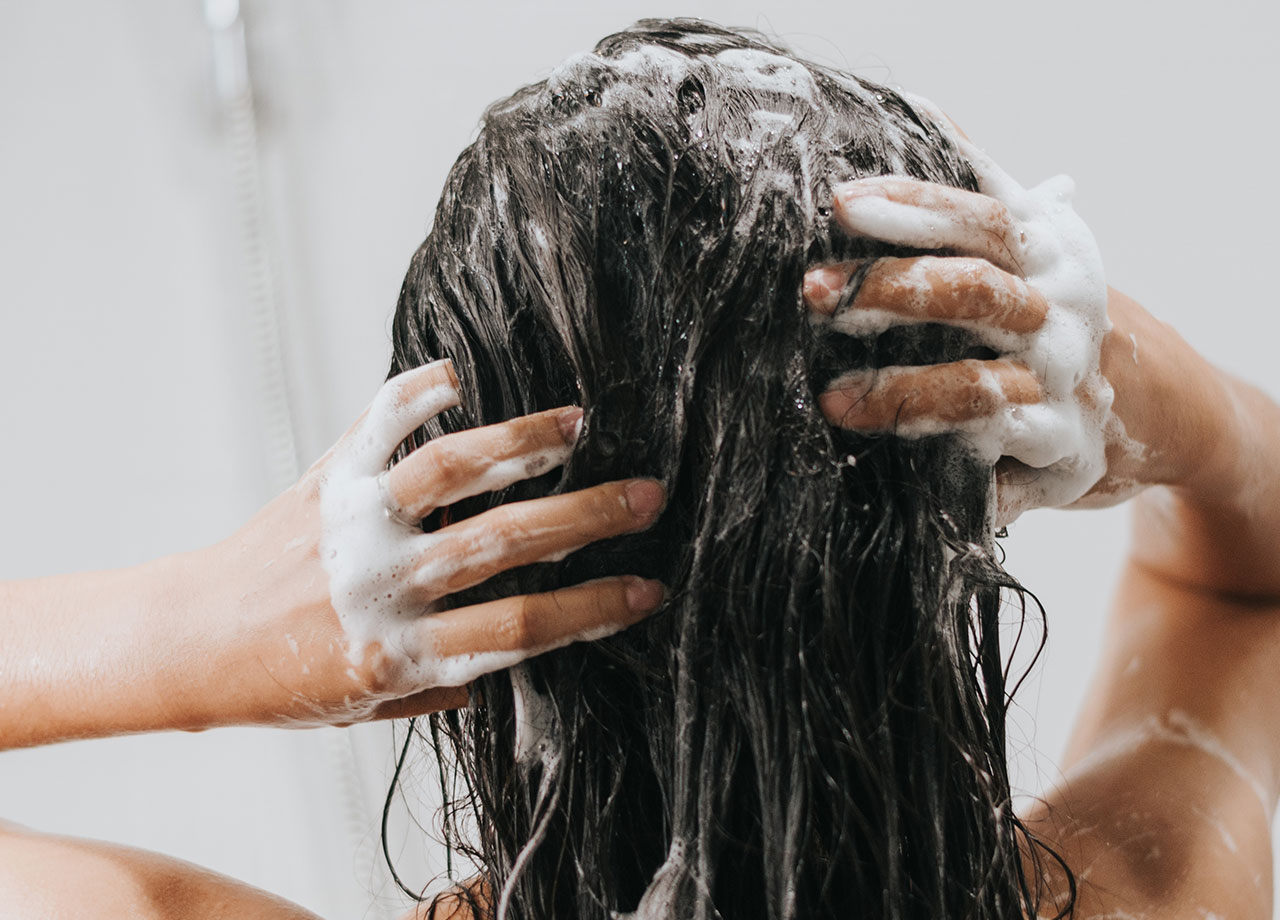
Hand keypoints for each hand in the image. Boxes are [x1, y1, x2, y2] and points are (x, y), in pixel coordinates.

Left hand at [194, 360, 664, 727]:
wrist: (193, 642)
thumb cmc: (289, 682)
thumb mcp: (374, 707)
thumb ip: (450, 679)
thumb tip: (532, 640)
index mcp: (397, 651)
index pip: (520, 628)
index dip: (595, 607)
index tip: (648, 589)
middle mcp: (378, 583)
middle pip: (502, 541)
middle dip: (587, 516)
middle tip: (646, 497)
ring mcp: (351, 523)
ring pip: (449, 469)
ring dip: (522, 442)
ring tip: (581, 424)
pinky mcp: (325, 478)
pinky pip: (380, 421)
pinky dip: (423, 391)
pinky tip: (465, 374)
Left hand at [805, 135, 1207, 523]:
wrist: (1141, 396)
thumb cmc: (1047, 305)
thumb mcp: (1030, 238)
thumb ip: (978, 182)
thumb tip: (920, 109)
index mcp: (1050, 252)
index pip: (980, 219)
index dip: (913, 208)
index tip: (840, 203)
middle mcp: (1061, 316)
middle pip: (974, 294)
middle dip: (889, 290)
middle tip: (812, 292)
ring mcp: (1064, 387)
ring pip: (980, 388)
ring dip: (902, 393)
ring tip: (834, 398)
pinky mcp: (1061, 454)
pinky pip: (998, 466)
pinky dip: (953, 469)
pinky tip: (899, 467)